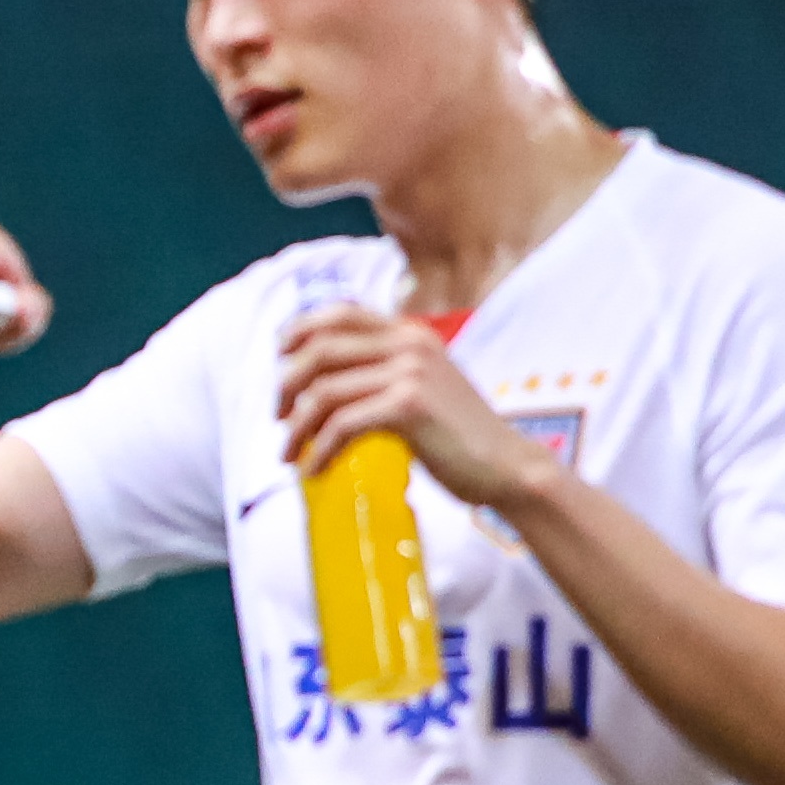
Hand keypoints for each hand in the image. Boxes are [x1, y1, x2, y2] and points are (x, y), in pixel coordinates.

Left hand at [276, 307, 554, 500]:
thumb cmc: (458, 435)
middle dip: (287, 386)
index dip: (297, 333)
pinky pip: (342, 425)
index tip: (279, 363)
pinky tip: (314, 471)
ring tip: (290, 454)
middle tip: (279, 418)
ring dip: (297, 427)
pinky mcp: (409, 406)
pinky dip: (320, 451)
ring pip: (324, 392)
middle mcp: (408, 343)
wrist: (505, 466)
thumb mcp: (422, 386)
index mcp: (409, 333)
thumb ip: (383, 372)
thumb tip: (322, 382)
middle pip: (319, 350)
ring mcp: (409, 372)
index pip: (338, 313)